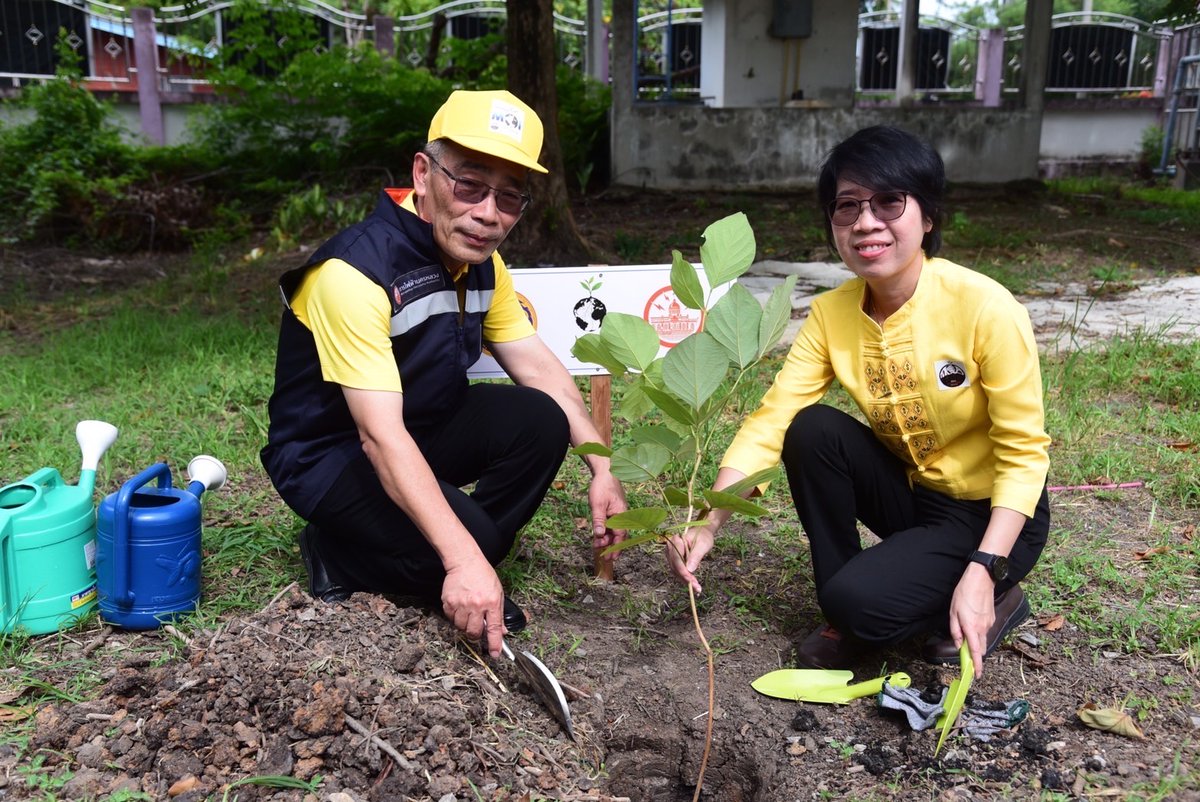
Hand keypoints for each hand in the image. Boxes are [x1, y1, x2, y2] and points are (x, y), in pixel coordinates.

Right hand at [441, 557, 505, 657]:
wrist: (465, 561)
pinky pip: (451, 619)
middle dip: (476, 634)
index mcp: (491, 602)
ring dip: (465, 624)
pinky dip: (455, 616)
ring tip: (468, 611)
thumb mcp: (497, 592)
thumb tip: (502, 631)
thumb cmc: (483, 575)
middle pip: (474, 632)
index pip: (494, 629)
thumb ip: (499, 613)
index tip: (495, 654)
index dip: (494, 644)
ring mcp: (461, 604)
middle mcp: (476, 605)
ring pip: (461, 627)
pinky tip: (460, 606)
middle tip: (477, 627)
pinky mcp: (448, 602)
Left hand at [588, 471, 626, 561]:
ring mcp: (619, 513)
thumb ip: (598, 521)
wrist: (605, 472)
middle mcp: (623, 515)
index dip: (616, 548)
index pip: (620, 536)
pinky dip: (606, 531)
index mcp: (622, 515)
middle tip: (601, 554)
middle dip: (610, 546)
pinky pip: (612, 524)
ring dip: (606, 539)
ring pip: (614, 530)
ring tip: (597, 545)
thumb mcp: (597, 505)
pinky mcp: (614, 511)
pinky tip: (599, 535)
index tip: (610, 558)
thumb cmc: (602, 486)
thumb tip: (599, 536)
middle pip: (618, 535)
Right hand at [666, 522, 714, 593]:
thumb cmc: (703, 536)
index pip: (677, 559)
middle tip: (697, 588)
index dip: (683, 572)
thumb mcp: (703, 545)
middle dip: (685, 578)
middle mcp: (670, 547)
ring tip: (696, 587)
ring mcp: (670, 553)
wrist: (702, 532)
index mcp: (676, 540)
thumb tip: (689, 570)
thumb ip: (696, 556)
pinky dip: (684, 577)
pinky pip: (677, 570)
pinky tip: (692, 583)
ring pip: (675, 570)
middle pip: (675, 566)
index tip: (692, 582)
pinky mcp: (673, 559)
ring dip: (685, 580)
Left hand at [948, 564, 994, 678]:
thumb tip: (959, 644)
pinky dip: (979, 633)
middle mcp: (983, 628)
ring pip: (983, 639)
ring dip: (976, 643)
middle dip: (976, 656)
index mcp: (972, 627)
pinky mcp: (991, 618)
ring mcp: (989, 623)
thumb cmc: (965, 593)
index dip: (977, 666)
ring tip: (967, 638)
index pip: (976, 652)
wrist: (982, 579)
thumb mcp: (953, 612)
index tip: (976, 676)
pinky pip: (985, 630)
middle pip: (981, 648)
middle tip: (968, 661)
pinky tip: (972, 624)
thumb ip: (955, 630)